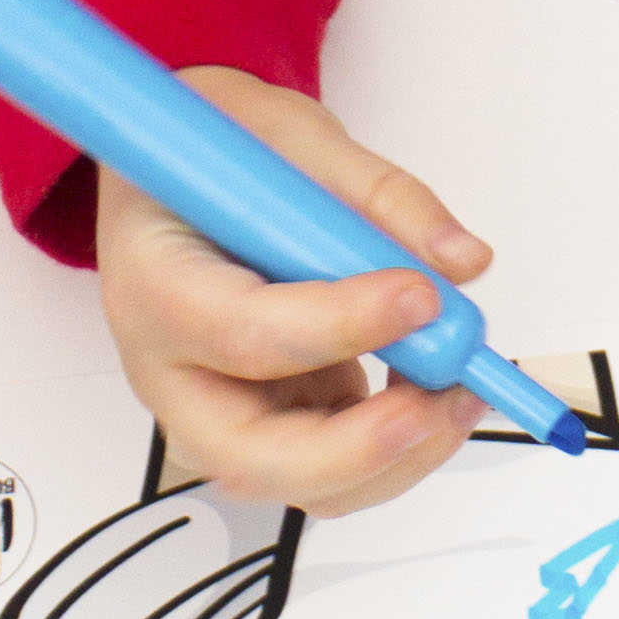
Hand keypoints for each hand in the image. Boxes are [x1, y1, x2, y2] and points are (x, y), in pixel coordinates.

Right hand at [95, 66, 489, 514]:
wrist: (179, 170)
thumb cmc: (220, 148)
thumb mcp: (294, 136)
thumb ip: (380, 197)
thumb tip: (463, 261)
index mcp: (154, 280)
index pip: (241, 331)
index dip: (339, 325)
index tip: (422, 296)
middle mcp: (168, 369)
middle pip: (250, 455)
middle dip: (360, 445)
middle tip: (444, 397)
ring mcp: (212, 409)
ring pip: (297, 482)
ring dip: (394, 455)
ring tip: (461, 386)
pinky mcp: (262, 423)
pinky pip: (327, 469)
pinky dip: (393, 446)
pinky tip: (437, 389)